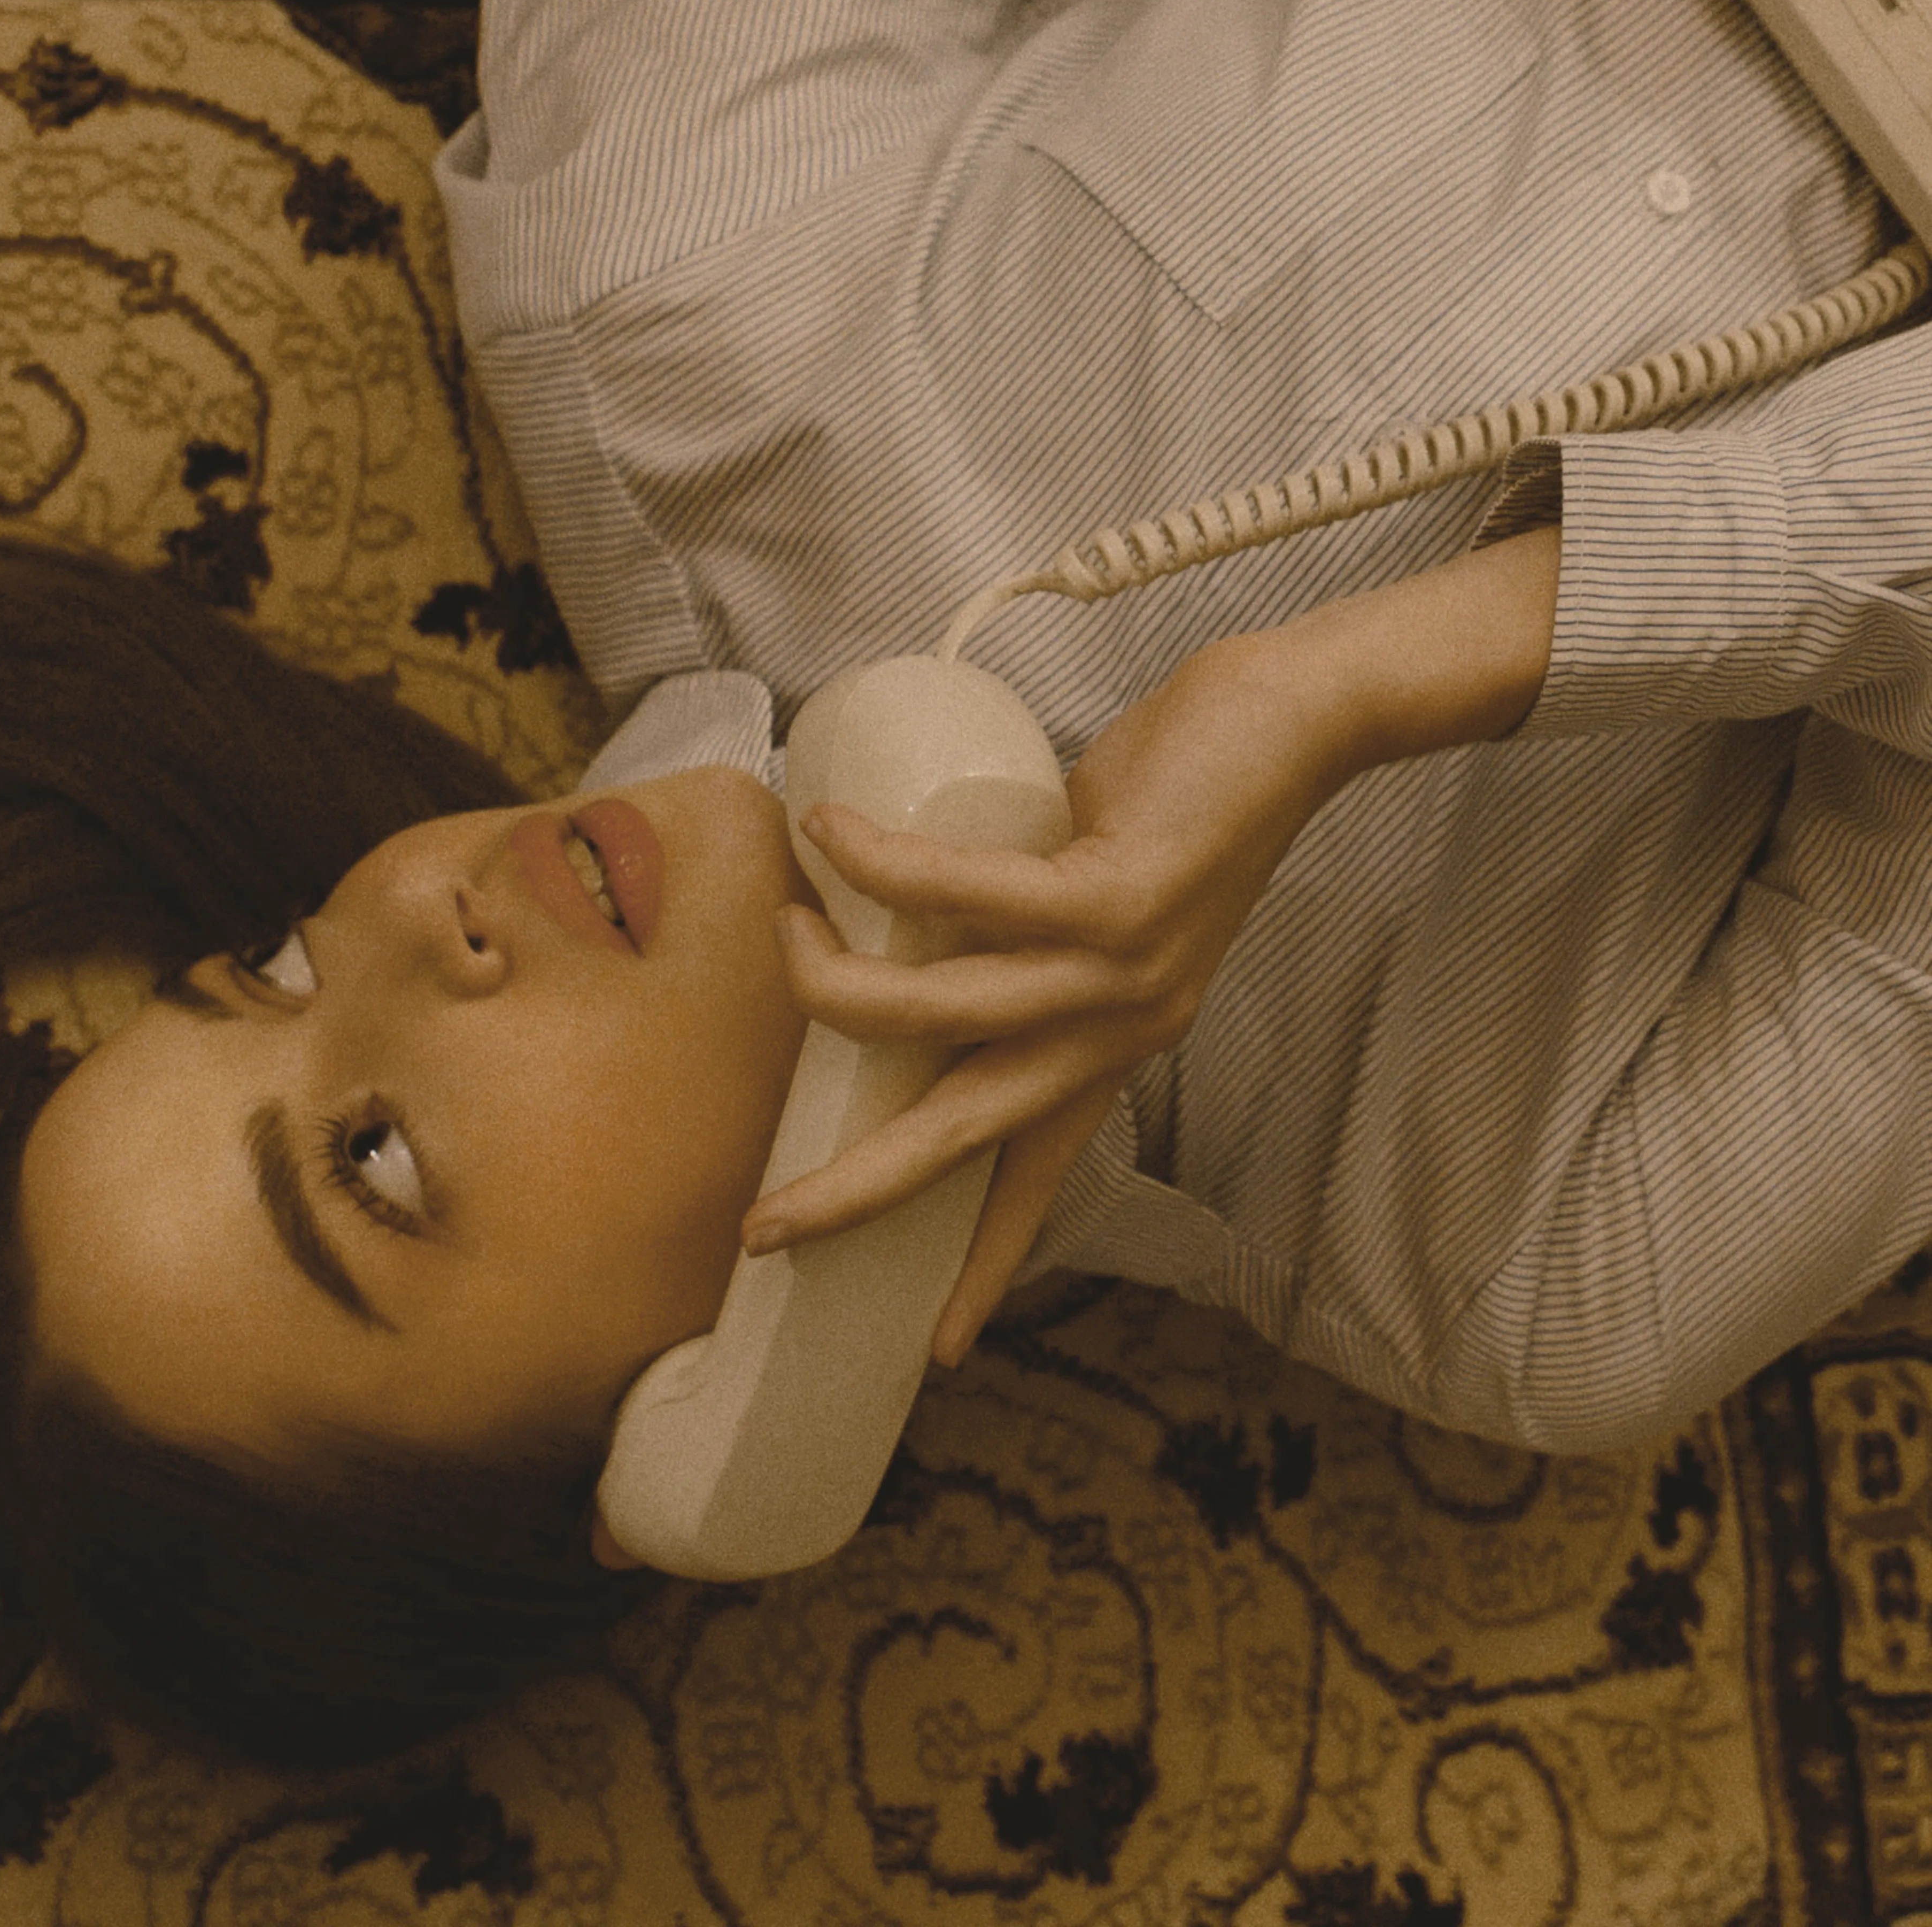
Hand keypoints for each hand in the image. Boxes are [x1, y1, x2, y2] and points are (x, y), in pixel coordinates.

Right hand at [740, 627, 1351, 1364]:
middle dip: (861, 1191)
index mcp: (1120, 1037)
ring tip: (788, 930)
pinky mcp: (1113, 896)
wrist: (1304, 718)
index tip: (938, 1351)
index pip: (1042, 1173)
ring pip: (944, 1017)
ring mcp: (1120, 968)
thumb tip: (914, 894)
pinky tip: (828, 830)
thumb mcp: (1101, 882)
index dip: (986, 1262)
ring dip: (839, 985)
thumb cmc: (1191, 785)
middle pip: (971, 1137)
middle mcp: (1122, 1025)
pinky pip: (965, 896)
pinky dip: (881, 867)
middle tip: (765, 1233)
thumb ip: (1026, 908)